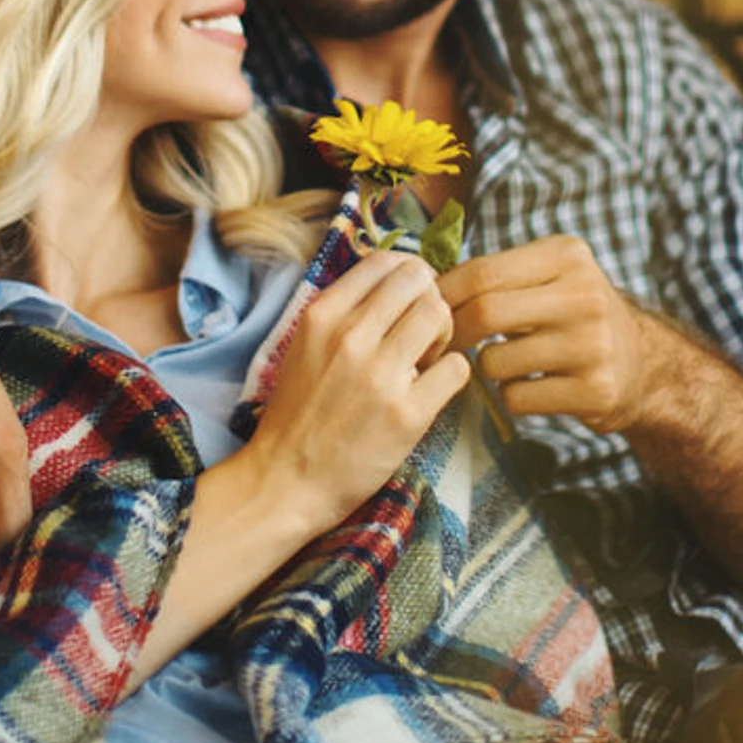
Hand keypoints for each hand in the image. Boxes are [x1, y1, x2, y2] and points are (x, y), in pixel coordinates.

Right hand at [243, 249, 471, 533]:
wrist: (285, 481)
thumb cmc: (297, 415)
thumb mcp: (304, 347)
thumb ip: (343, 313)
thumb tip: (395, 283)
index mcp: (322, 316)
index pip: (384, 261)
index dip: (407, 273)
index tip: (407, 298)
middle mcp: (351, 337)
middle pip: (418, 280)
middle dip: (428, 299)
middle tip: (422, 330)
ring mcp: (381, 375)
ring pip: (440, 315)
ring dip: (443, 333)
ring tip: (427, 359)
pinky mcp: (408, 414)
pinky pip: (456, 367)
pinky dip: (451, 374)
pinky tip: (432, 389)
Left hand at [439, 236, 673, 435]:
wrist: (641, 365)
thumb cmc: (572, 315)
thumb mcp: (549, 274)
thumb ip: (495, 275)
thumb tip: (421, 286)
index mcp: (567, 256)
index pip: (483, 272)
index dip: (444, 294)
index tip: (428, 310)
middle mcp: (585, 295)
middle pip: (486, 313)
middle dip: (454, 333)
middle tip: (443, 344)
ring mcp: (593, 345)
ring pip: (495, 362)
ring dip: (487, 368)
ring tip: (510, 363)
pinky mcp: (595, 390)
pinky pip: (516, 398)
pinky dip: (511, 396)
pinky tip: (535, 387)